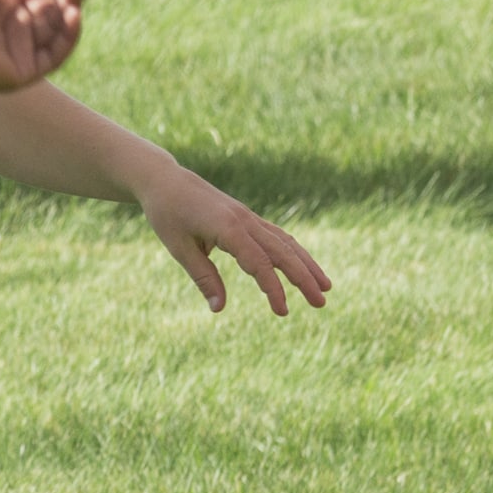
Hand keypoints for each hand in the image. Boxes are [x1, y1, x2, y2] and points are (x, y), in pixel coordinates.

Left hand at [136, 167, 330, 316]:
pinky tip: (303, 265)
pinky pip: (277, 236)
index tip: (283, 312)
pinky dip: (294, 252)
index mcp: (229, 228)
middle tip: (322, 302)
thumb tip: (218, 308)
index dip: (274, 289)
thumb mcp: (180, 248)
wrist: (166, 180)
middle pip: (283, 252)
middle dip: (305, 278)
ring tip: (326, 285)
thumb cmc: (168, 214)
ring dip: (307, 264)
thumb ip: (203, 277)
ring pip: (286, 242)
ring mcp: (249, 217)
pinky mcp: (247, 218)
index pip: (260, 263)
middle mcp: (246, 221)